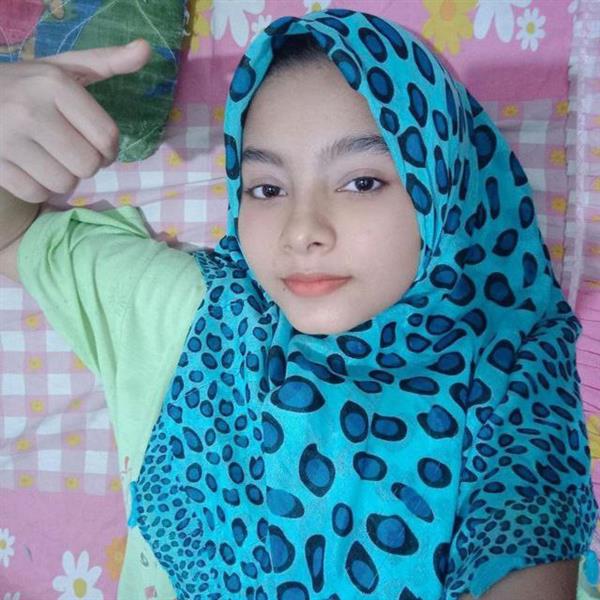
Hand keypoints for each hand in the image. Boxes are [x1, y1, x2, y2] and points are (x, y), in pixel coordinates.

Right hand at [0, 40, 150, 203]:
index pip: (107, 137)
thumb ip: (106, 62)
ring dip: (64, 178)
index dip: (111, 150)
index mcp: (53, 85)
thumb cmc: (27, 86)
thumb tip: (146, 49)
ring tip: (50, 158)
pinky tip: (31, 167)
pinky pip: (37, 194)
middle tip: (73, 152)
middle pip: (88, 165)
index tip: (100, 146)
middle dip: (87, 164)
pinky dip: (39, 187)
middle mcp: (29, 111)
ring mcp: (7, 139)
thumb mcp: (64, 69)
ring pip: (65, 184)